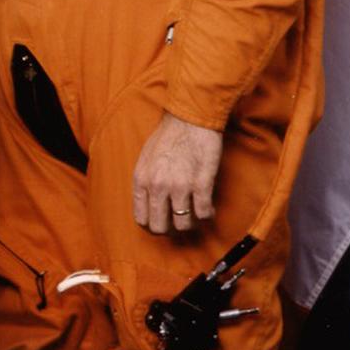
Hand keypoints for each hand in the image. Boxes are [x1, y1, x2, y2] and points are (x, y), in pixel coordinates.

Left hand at [132, 112, 223, 235]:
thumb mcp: (145, 160)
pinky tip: (208, 209)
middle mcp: (157, 187)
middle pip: (160, 227)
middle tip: (180, 222)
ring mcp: (179, 187)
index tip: (162, 223)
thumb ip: (145, 182)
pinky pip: (204, 213)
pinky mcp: (201, 184)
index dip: (153, 225)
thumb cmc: (167, 137)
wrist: (189, 120)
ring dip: (191, 224)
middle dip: (170, 229)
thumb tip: (149, 204)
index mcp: (141, 180)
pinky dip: (207, 215)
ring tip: (195, 215)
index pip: (141, 218)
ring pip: (184, 224)